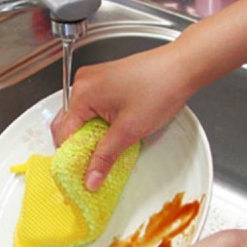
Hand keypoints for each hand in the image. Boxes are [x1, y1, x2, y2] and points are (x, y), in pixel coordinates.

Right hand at [51, 42, 191, 190]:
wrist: (182, 67)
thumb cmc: (159, 89)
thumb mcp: (129, 131)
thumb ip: (105, 157)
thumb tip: (91, 178)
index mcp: (82, 93)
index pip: (64, 133)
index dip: (70, 157)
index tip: (80, 174)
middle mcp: (83, 82)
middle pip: (68, 123)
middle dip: (77, 146)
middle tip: (90, 167)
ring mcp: (94, 79)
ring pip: (81, 116)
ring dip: (89, 135)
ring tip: (104, 151)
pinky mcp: (106, 80)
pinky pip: (92, 106)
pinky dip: (97, 123)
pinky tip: (111, 134)